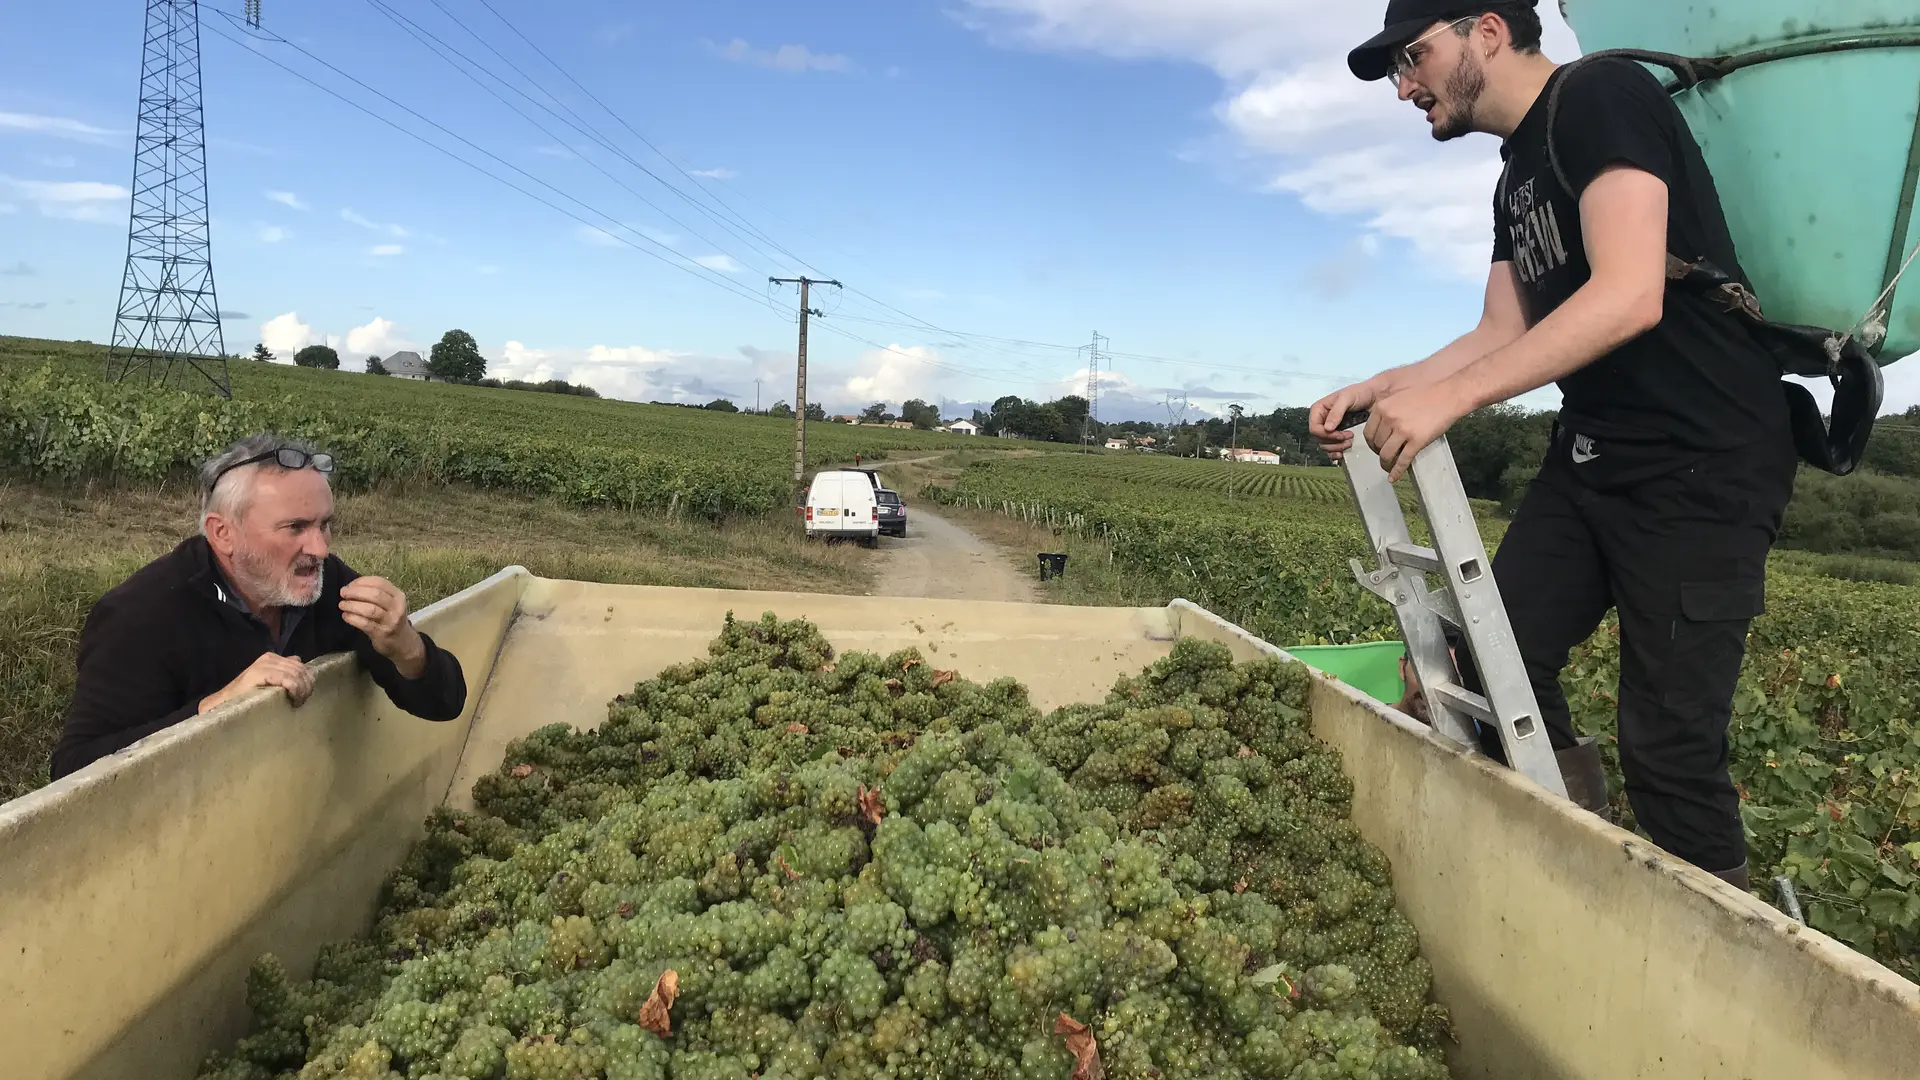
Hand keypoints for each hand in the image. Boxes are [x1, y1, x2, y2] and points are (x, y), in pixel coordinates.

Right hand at [200, 653, 314, 713]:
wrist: (223, 703)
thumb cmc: (246, 697)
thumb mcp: (268, 682)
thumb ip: (283, 671)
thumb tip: (299, 662)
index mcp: (273, 659)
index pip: (301, 666)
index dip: (307, 682)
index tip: (303, 697)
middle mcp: (269, 658)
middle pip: (301, 671)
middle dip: (306, 687)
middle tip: (300, 702)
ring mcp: (265, 664)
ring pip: (297, 675)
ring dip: (302, 691)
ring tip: (295, 702)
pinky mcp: (261, 672)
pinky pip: (288, 680)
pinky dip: (295, 690)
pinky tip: (293, 699)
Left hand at [339, 576, 426, 676]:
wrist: (401, 642)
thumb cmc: (390, 619)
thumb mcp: (389, 604)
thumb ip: (375, 593)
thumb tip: (350, 587)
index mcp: (398, 595)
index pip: (379, 582)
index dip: (362, 582)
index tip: (349, 585)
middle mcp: (397, 607)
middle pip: (375, 594)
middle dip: (355, 592)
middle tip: (343, 593)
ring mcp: (391, 621)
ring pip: (370, 609)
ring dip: (352, 605)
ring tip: (342, 605)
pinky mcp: (382, 633)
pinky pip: (365, 624)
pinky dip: (353, 618)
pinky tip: (346, 616)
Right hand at [1307, 382, 1380, 463]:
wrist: (1376, 397)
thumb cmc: (1361, 393)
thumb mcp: (1347, 398)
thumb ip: (1336, 412)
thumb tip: (1327, 428)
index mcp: (1319, 409)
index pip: (1314, 428)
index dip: (1326, 435)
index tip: (1341, 435)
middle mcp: (1322, 420)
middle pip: (1319, 439)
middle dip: (1333, 442)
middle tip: (1349, 438)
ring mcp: (1329, 429)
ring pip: (1325, 446)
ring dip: (1336, 448)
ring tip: (1350, 442)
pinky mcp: (1337, 436)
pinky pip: (1330, 449)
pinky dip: (1335, 453)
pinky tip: (1343, 453)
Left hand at [1363, 382, 1472, 481]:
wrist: (1449, 395)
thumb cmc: (1427, 395)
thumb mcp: (1399, 399)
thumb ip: (1388, 412)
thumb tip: (1381, 431)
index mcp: (1382, 408)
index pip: (1368, 433)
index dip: (1371, 444)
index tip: (1376, 448)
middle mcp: (1389, 418)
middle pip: (1376, 445)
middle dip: (1379, 454)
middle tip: (1384, 457)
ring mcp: (1403, 430)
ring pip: (1386, 454)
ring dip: (1386, 464)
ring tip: (1388, 467)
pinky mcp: (1417, 440)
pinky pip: (1403, 460)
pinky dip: (1396, 471)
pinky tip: (1394, 477)